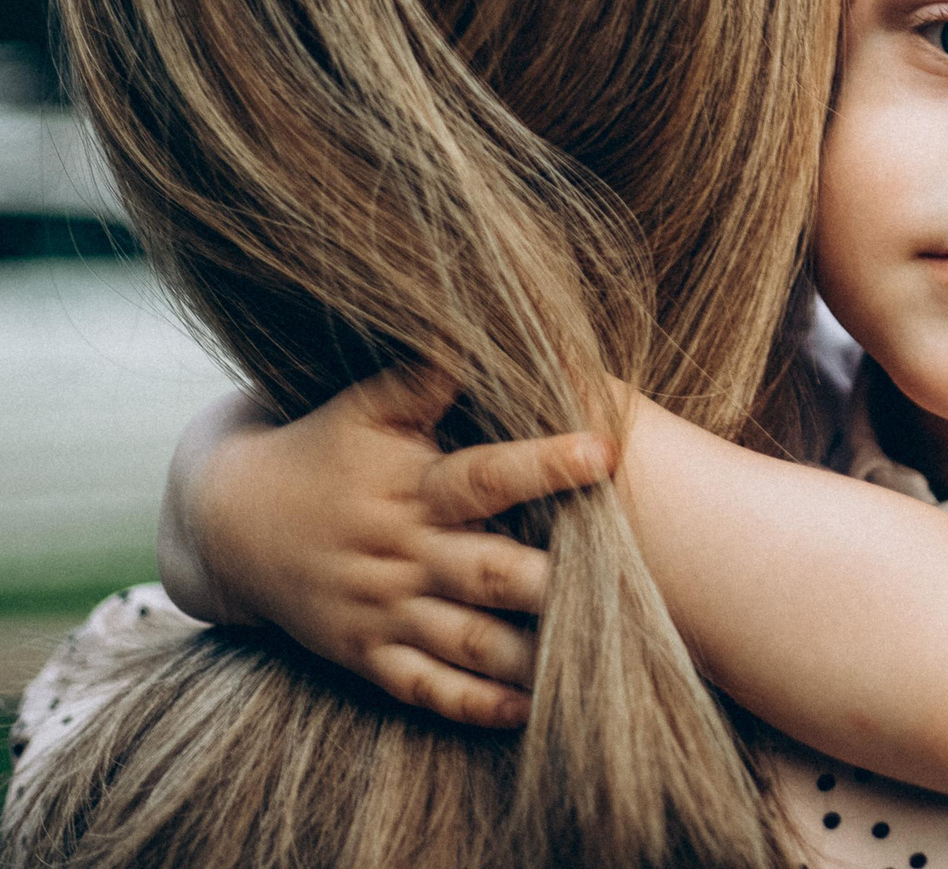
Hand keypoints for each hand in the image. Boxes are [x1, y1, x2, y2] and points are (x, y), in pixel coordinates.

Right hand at [175, 366, 614, 727]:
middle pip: (487, 571)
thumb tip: (478, 332)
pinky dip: (473, 704)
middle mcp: (403, 554)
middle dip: (552, 580)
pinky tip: (528, 710)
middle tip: (626, 586)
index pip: (485, 476)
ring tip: (593, 660)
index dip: (544, 464)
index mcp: (411, 489)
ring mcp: (384, 610)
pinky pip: (423, 688)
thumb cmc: (319, 449)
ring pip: (466, 640)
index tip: (603, 451)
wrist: (225, 521)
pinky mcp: (366, 654)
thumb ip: (423, 381)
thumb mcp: (362, 408)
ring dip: (527, 653)